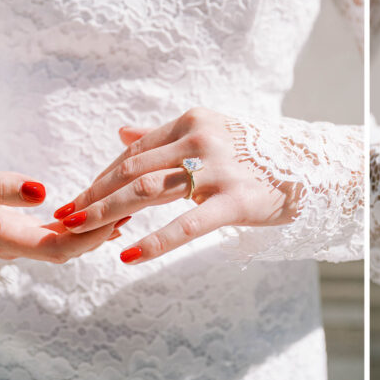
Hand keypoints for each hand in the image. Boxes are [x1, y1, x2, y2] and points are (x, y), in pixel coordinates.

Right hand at [0, 155, 120, 262]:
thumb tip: (42, 192)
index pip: (57, 248)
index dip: (91, 237)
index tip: (118, 217)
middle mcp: (10, 246)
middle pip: (66, 250)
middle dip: (101, 233)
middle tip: (134, 208)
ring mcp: (12, 240)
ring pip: (62, 243)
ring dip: (94, 229)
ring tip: (127, 207)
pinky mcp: (13, 230)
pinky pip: (53, 234)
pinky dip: (78, 225)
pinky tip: (100, 213)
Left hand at [52, 107, 299, 264]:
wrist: (316, 168)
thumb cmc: (262, 155)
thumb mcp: (215, 133)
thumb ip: (166, 136)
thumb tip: (121, 131)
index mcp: (193, 122)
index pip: (134, 151)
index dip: (103, 176)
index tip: (79, 198)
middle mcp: (201, 140)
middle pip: (132, 169)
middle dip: (93, 195)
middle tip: (64, 216)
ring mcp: (218, 170)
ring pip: (148, 190)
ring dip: (107, 212)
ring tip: (79, 231)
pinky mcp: (236, 202)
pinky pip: (187, 225)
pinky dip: (154, 242)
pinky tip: (128, 257)